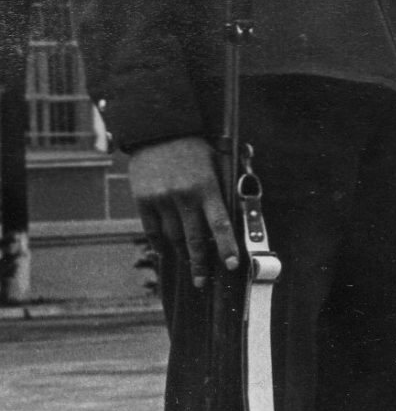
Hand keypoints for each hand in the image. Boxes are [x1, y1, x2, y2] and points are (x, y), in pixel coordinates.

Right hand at [128, 135, 237, 289]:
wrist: (158, 129)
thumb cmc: (194, 147)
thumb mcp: (217, 162)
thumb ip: (226, 187)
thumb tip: (238, 214)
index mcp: (207, 186)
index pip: (220, 224)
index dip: (226, 247)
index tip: (230, 265)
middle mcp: (183, 196)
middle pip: (194, 239)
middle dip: (200, 263)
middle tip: (201, 281)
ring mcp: (161, 199)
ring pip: (173, 237)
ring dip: (181, 253)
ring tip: (188, 264)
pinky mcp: (143, 199)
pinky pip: (152, 230)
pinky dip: (159, 244)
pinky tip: (165, 252)